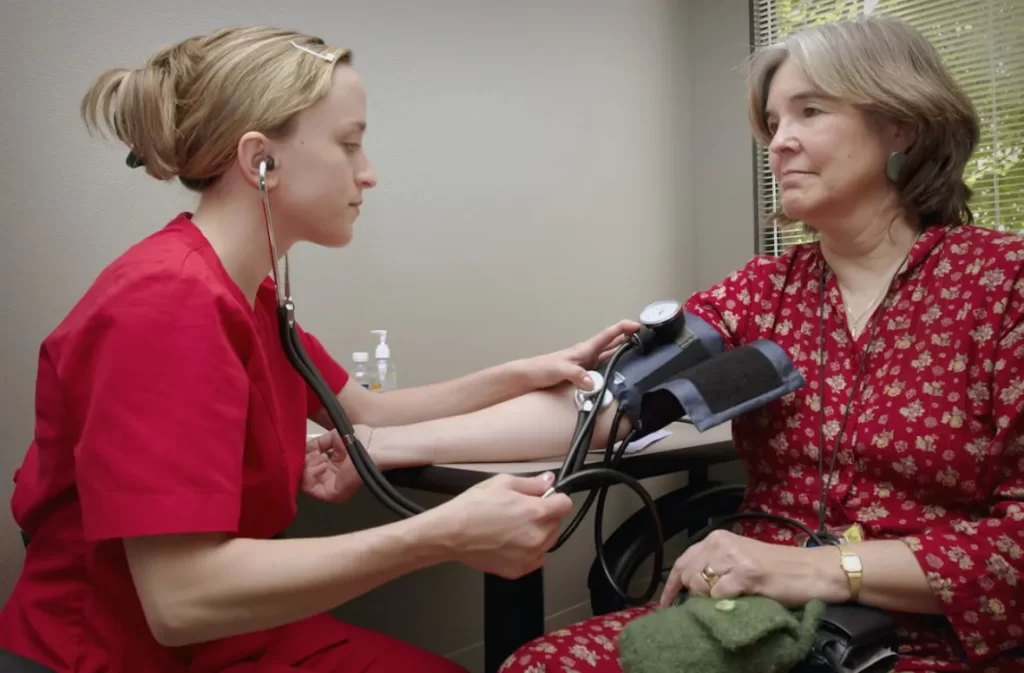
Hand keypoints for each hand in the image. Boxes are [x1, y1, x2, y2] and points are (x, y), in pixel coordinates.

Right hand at [301, 426, 373, 503]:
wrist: (371, 445)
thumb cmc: (359, 440)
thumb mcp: (332, 438)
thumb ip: (315, 444)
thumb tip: (303, 450)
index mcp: (332, 468)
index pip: (309, 469)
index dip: (305, 458)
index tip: (310, 449)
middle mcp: (331, 480)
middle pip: (304, 477)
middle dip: (305, 462)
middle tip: (315, 453)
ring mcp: (331, 490)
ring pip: (304, 483)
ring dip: (308, 467)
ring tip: (322, 457)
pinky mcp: (333, 495)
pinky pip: (310, 489)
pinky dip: (311, 473)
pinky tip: (323, 463)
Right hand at [437, 472, 572, 578]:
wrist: (451, 533)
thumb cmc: (473, 506)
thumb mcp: (502, 483)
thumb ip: (531, 484)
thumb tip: (549, 480)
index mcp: (536, 512)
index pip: (565, 504)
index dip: (556, 499)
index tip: (546, 499)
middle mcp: (537, 536)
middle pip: (556, 523)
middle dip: (545, 516)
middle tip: (522, 511)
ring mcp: (529, 556)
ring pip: (548, 542)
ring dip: (539, 534)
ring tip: (515, 527)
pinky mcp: (519, 570)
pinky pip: (536, 559)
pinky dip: (529, 551)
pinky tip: (512, 542)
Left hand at [522, 319, 641, 389]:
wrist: (527, 377)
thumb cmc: (541, 369)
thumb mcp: (559, 370)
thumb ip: (576, 375)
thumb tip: (594, 383)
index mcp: (584, 349)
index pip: (608, 335)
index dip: (623, 328)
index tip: (638, 326)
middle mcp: (588, 355)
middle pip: (613, 343)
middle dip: (629, 338)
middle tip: (646, 338)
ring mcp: (586, 364)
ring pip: (610, 355)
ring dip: (624, 352)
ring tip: (640, 352)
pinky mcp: (583, 375)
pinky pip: (604, 369)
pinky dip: (614, 368)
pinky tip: (620, 374)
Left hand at [659, 529, 846, 607]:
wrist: (813, 570)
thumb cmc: (778, 570)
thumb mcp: (740, 561)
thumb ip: (716, 567)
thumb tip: (690, 588)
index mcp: (718, 538)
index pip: (683, 561)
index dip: (671, 585)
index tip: (664, 604)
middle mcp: (722, 543)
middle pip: (689, 575)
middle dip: (694, 595)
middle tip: (711, 605)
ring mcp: (733, 558)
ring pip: (701, 585)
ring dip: (709, 600)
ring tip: (729, 602)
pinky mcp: (746, 573)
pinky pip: (719, 595)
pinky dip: (724, 604)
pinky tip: (739, 602)